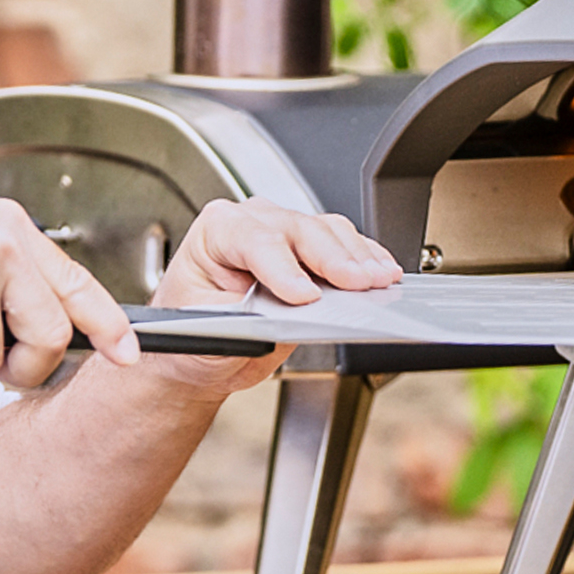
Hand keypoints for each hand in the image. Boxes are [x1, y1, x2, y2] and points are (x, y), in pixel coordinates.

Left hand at [143, 199, 402, 396]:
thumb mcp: (209, 334)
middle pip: (299, 230)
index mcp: (216, 231)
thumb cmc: (193, 336)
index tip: (304, 296)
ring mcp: (283, 231)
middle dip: (333, 258)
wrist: (198, 350)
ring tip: (379, 280)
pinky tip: (380, 272)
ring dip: (357, 257)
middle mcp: (250, 222)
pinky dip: (365, 258)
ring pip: (327, 231)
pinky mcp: (309, 249)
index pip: (255, 240)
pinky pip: (343, 242)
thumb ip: (249, 321)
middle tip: (359, 283)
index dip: (283, 268)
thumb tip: (289, 315)